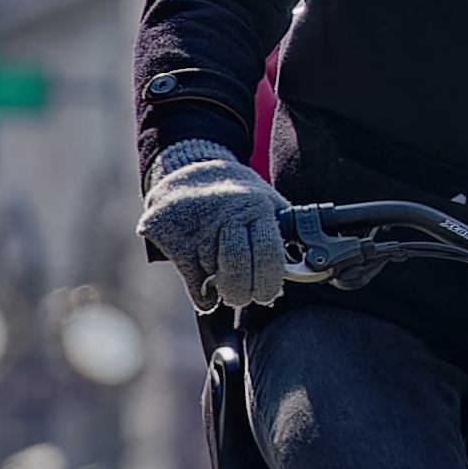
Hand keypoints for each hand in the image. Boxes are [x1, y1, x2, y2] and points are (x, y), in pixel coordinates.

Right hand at [144, 145, 289, 314]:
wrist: (189, 170)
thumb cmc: (237, 197)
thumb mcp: (268, 204)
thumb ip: (282, 235)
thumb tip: (301, 272)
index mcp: (257, 206)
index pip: (268, 253)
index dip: (269, 282)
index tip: (268, 295)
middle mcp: (225, 211)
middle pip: (236, 267)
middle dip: (242, 293)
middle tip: (243, 298)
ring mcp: (194, 221)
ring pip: (210, 274)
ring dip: (219, 285)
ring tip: (222, 271)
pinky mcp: (166, 231)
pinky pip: (189, 277)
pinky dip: (200, 291)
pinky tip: (206, 286)